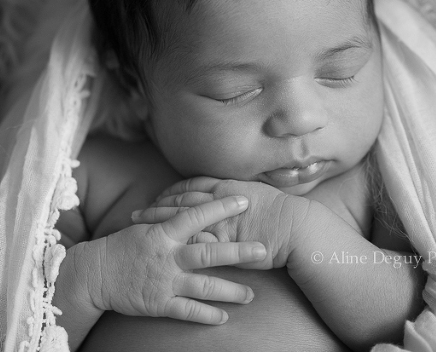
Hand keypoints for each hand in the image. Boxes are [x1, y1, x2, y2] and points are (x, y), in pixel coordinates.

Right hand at [92, 196, 266, 324]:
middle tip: (263, 251)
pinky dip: (207, 315)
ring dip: (230, 291)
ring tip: (252, 295)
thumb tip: (199, 207)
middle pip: (208, 253)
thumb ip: (173, 220)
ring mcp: (165, 281)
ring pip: (204, 286)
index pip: (197, 215)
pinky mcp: (159, 303)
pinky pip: (188, 311)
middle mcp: (168, 256)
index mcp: (164, 233)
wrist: (95, 274)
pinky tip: (224, 318)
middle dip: (238, 252)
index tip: (245, 201)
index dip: (221, 207)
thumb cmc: (124, 247)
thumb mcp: (147, 226)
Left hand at [132, 177, 307, 268]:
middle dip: (156, 207)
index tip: (156, 196)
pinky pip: (193, 242)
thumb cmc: (283, 212)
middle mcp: (218, 201)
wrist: (298, 228)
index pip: (191, 186)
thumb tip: (228, 193)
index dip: (171, 191)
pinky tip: (160, 250)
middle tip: (136, 213)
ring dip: (158, 225)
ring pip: (181, 221)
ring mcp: (218, 221)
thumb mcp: (258, 193)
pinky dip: (174, 245)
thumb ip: (237, 193)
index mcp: (227, 186)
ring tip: (139, 230)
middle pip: (179, 202)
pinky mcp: (222, 242)